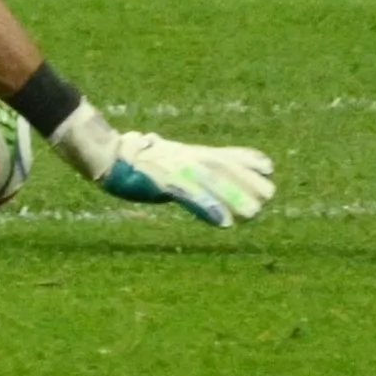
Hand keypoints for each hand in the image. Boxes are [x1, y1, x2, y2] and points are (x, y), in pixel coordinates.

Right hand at [96, 132, 274, 226]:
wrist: (105, 155)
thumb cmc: (133, 161)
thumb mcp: (163, 161)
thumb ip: (181, 166)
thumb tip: (189, 168)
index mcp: (185, 154)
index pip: (219, 153)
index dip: (244, 158)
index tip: (268, 165)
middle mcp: (185, 158)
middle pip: (221, 167)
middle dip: (245, 180)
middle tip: (270, 194)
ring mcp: (175, 168)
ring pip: (211, 181)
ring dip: (234, 196)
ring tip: (255, 212)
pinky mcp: (164, 182)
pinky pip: (191, 196)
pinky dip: (209, 207)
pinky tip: (224, 222)